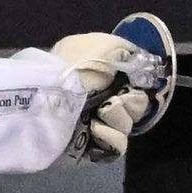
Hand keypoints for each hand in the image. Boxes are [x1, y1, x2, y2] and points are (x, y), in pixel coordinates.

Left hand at [51, 19, 174, 161]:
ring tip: (100, 113)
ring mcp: (95, 122)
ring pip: (128, 125)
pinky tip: (95, 128)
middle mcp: (100, 96)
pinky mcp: (92, 147)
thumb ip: (129, 52)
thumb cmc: (77, 67)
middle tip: (117, 99)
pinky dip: (110, 136)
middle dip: (132, 102)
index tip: (138, 83)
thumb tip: (140, 62)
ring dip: (119, 117)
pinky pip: (117, 145)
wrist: (50, 99)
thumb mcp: (105, 45)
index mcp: (102, 72)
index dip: (142, 84)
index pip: (136, 83)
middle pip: (137, 105)